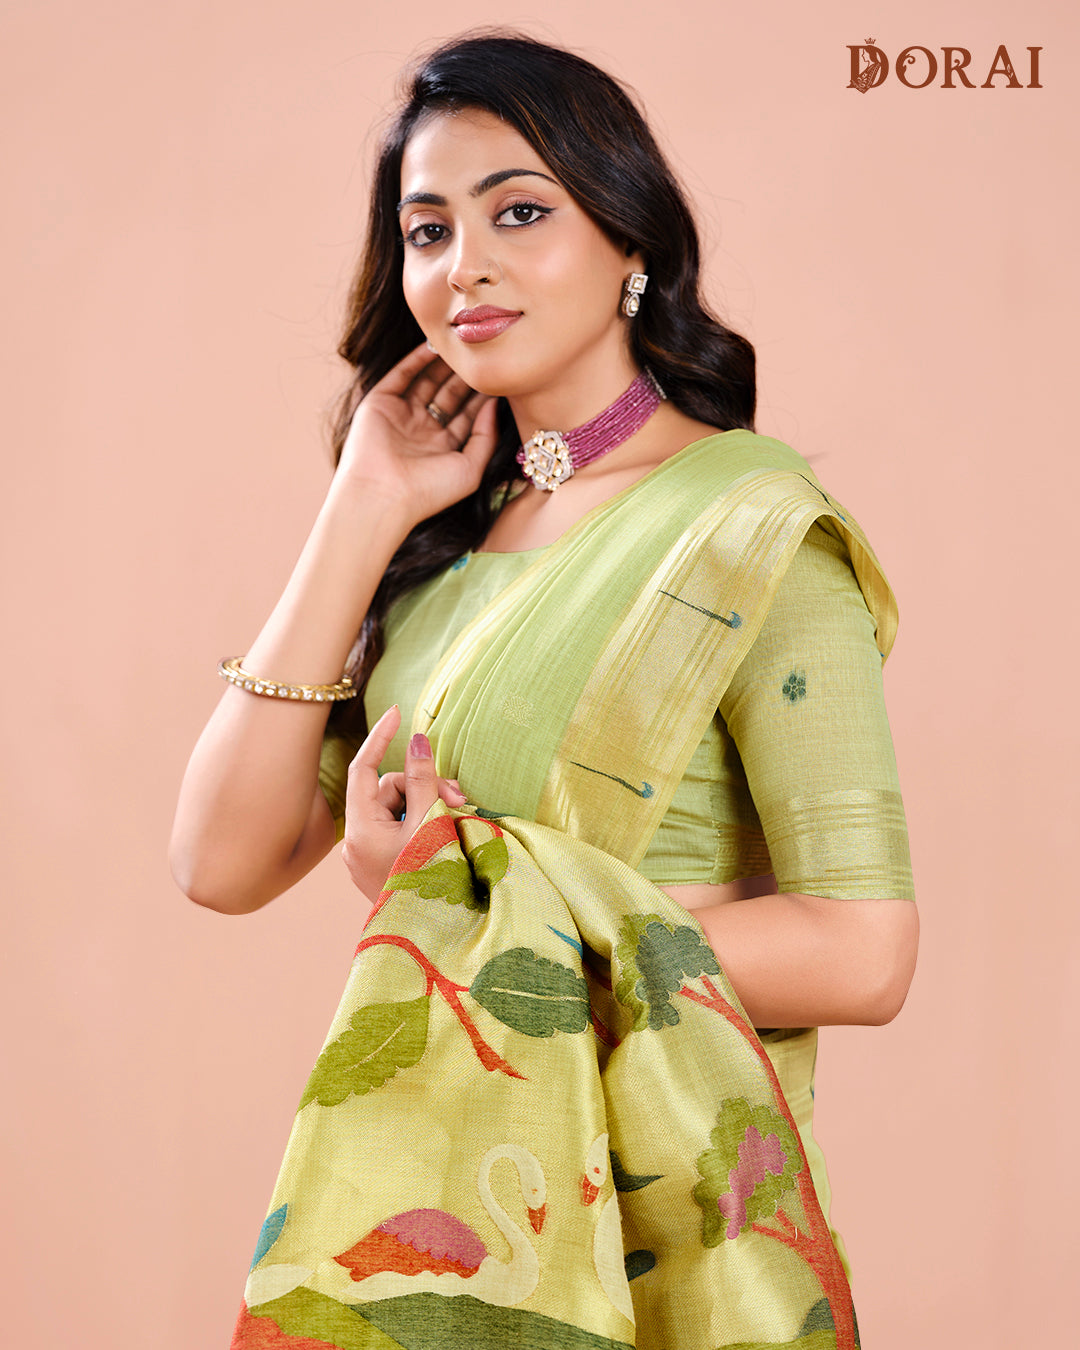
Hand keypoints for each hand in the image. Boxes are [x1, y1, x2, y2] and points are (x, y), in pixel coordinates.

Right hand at [336, 342, 498, 526]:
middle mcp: (422, 430)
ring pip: (427, 381)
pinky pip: (401, 374)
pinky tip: (437, 345)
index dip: (483, 396)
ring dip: (445, 365)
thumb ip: (486, 436)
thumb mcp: (470, 468)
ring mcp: (401, 415)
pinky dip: (417, 359)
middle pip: (449, 395)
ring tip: (464, 346)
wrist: (382, 495)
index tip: (501, 376)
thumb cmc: (428, 491)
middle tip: (483, 355)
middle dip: (466, 377)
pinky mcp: (380, 403)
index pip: (467, 415)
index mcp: (443, 448)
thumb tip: (494, 403)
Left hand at [341, 705, 466, 901]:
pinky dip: (420, 824)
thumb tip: (416, 740)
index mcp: (361, 830)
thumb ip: (424, 780)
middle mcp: (356, 843)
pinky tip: (447, 831)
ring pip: (397, 810)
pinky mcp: (379, 868)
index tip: (398, 713)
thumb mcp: (430, 823)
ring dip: (428, 805)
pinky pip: (397, 831)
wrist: (432, 939)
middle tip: (461, 796)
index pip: (364, 768)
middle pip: (389, 791)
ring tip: (461, 814)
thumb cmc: (432, 880)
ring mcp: (366, 857)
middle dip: (424, 786)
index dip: (380, 737)